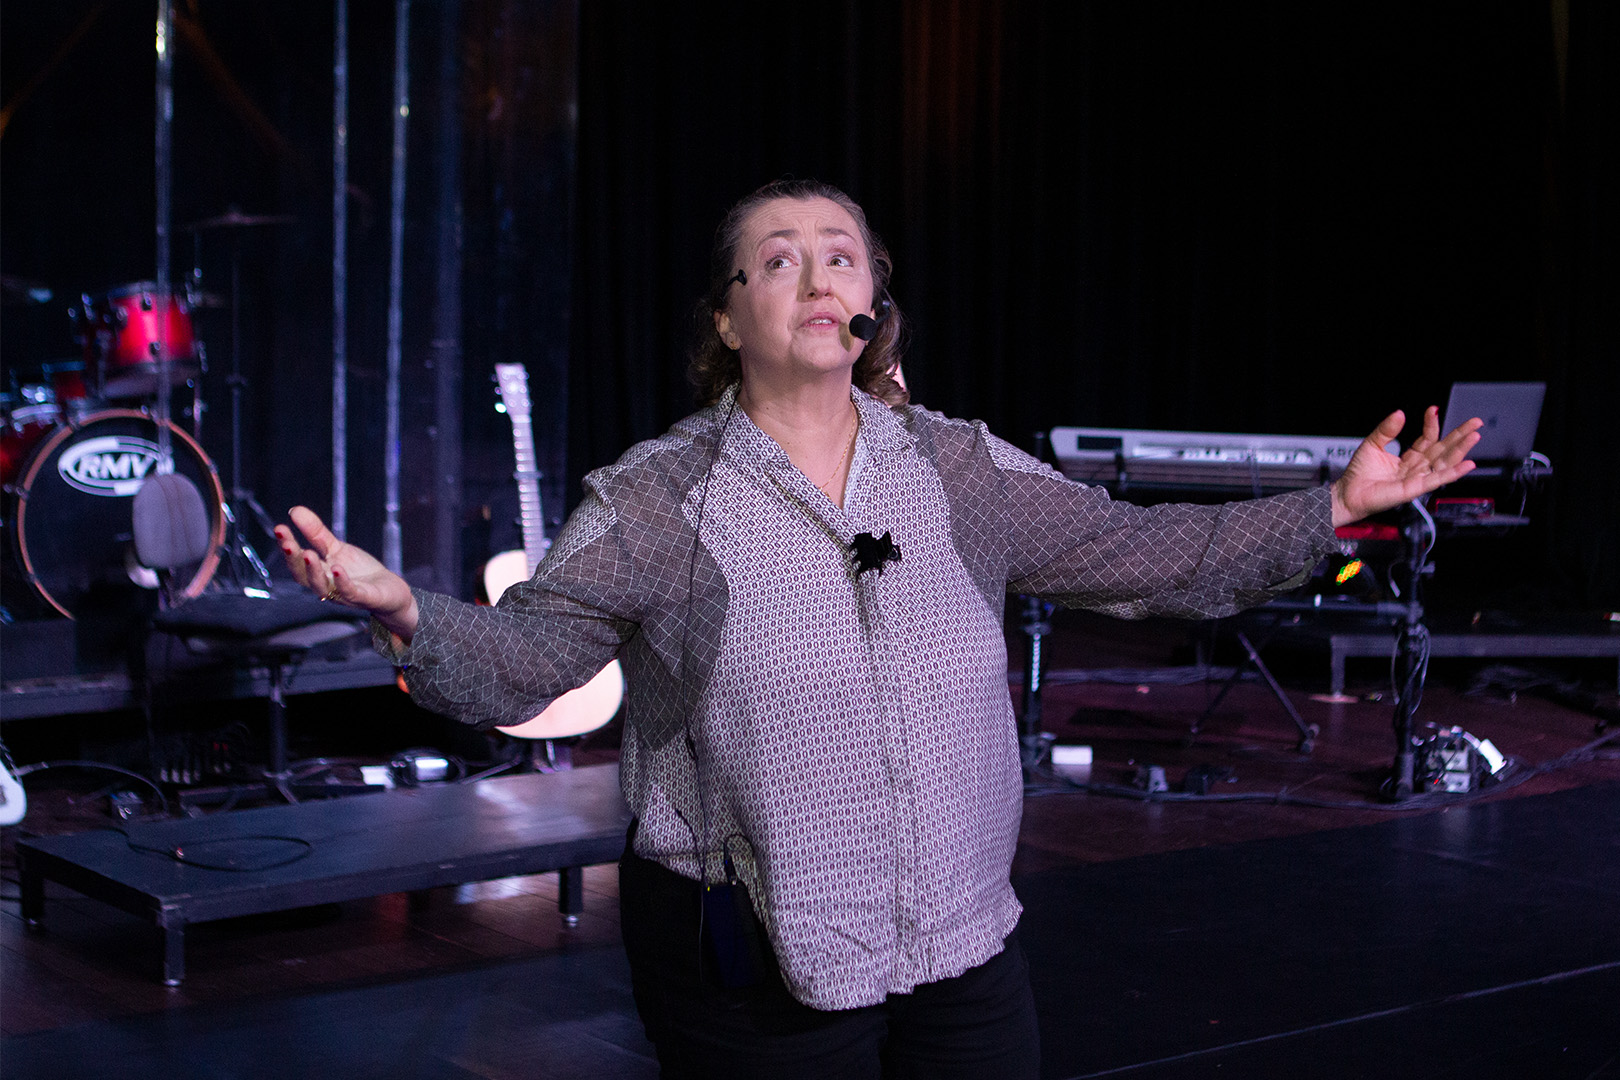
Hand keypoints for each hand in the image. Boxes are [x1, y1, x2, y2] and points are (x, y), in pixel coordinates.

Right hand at [274, 506, 418, 640]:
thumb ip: (316, 533)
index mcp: (318, 573)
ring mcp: (343, 593)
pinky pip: (350, 592)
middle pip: (303, 576)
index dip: (287, 546)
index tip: (279, 528)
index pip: (297, 561)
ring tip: (308, 554)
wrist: (390, 592)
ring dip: (314, 572)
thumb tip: (294, 510)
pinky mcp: (363, 597)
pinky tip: (337, 568)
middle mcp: (326, 585)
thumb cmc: (359, 572)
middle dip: (294, 560)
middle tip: (287, 544)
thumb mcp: (337, 548)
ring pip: (322, 587)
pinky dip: (342, 581)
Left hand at [1330, 407, 1482, 526]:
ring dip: (1461, 450)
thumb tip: (1399, 413)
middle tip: (1475, 423)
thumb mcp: (1373, 444)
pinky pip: (1437, 480)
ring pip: (1444, 462)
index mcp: (1408, 457)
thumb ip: (1387, 429)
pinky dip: (1453, 472)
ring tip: (1474, 437)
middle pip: (1443, 449)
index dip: (1432, 424)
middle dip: (1460, 436)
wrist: (1348, 494)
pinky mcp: (1414, 489)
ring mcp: (1417, 478)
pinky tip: (1467, 465)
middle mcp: (1416, 467)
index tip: (1433, 410)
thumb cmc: (1358, 474)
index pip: (1427, 438)